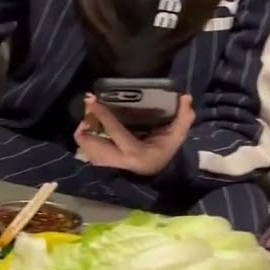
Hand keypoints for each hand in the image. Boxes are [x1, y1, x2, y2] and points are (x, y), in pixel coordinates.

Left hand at [74, 93, 194, 176]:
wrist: (155, 173)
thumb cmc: (165, 152)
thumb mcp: (176, 137)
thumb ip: (183, 118)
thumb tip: (186, 97)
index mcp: (134, 151)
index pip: (114, 130)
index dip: (102, 114)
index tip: (92, 99)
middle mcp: (117, 159)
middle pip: (90, 141)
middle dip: (86, 122)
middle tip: (90, 106)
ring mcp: (107, 164)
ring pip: (85, 146)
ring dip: (84, 129)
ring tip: (90, 116)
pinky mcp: (101, 164)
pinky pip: (86, 150)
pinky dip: (85, 137)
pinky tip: (92, 127)